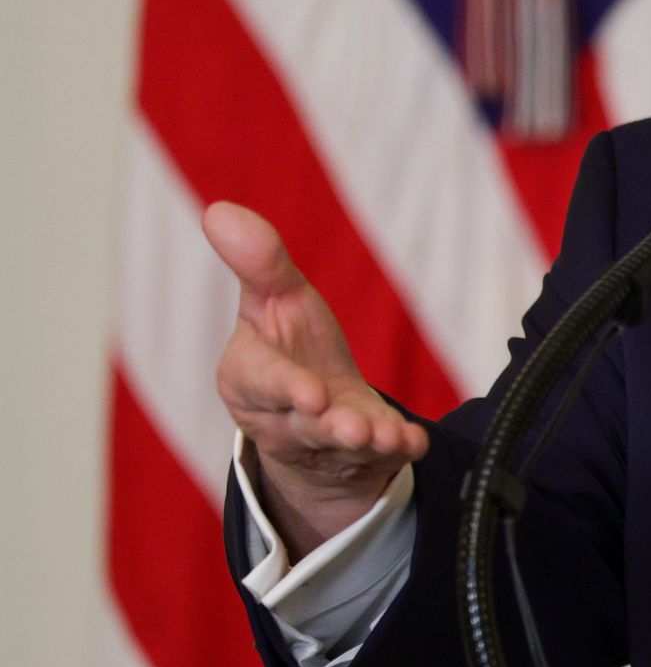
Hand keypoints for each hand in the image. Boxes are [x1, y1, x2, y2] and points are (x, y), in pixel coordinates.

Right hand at [206, 201, 428, 559]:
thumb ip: (258, 264)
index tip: (311, 395)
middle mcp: (284, 416)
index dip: (286, 389)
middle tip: (354, 427)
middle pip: (306, 424)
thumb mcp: (274, 300)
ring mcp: (325, 440)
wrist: (314, 405)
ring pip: (343, 444)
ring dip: (366, 439)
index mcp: (250, 377)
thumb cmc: (288, 344)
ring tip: (383, 435)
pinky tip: (415, 440)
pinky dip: (398, 445)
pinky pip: (381, 455)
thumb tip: (219, 210)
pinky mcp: (363, 453)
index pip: (263, 382)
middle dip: (331, 426)